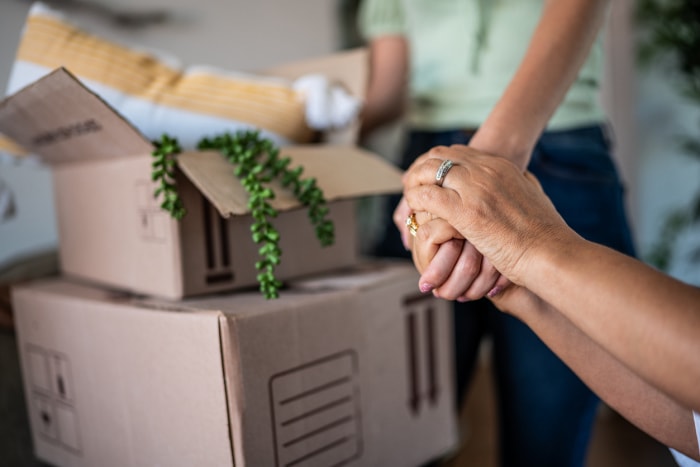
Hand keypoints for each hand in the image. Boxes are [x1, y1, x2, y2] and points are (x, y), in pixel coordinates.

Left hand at [401, 144, 572, 285]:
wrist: (552, 253)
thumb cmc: (545, 234)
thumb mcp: (534, 197)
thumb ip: (522, 185)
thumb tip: (522, 179)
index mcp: (501, 166)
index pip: (458, 153)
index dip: (439, 163)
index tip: (429, 176)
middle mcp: (486, 172)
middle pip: (440, 157)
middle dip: (422, 169)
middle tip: (412, 184)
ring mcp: (475, 189)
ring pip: (430, 172)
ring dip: (415, 182)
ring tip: (409, 197)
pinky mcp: (466, 212)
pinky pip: (427, 196)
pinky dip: (414, 200)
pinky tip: (412, 210)